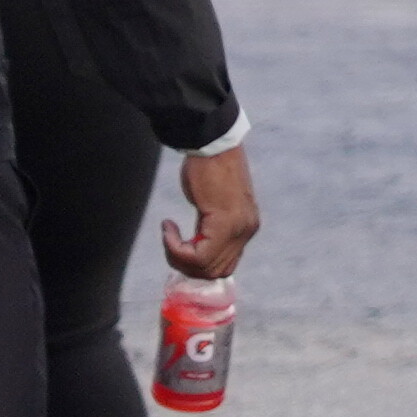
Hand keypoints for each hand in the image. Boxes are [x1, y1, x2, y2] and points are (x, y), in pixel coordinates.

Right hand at [160, 144, 258, 279]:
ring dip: (178, 256)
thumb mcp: (213, 205)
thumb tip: (198, 250)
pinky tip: (169, 227)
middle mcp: (247, 231)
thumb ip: (212, 228)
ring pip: (205, 268)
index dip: (196, 265)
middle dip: (185, 265)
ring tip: (169, 233)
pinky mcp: (225, 222)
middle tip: (170, 243)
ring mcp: (239, 228)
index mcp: (246, 227)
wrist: (212, 144)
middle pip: (215, 272)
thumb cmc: (209, 169)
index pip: (224, 267)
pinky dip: (176, 248)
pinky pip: (198, 255)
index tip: (179, 244)